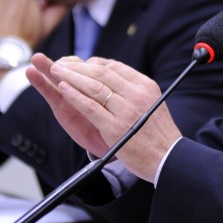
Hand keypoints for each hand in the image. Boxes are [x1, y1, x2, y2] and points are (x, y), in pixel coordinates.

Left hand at [27, 54, 181, 181]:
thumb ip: (134, 91)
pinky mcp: (114, 127)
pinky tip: (62, 89)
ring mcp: (125, 110)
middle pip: (101, 73)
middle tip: (60, 64)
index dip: (92, 63)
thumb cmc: (157, 134)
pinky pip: (90, 107)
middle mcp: (136, 94)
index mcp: (145, 86)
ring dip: (70, 77)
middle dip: (77, 67)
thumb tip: (112, 78)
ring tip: (55, 71)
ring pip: (93, 87)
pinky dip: (74, 96)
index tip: (79, 64)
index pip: (114, 67)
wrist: (166, 158)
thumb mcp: (152, 103)